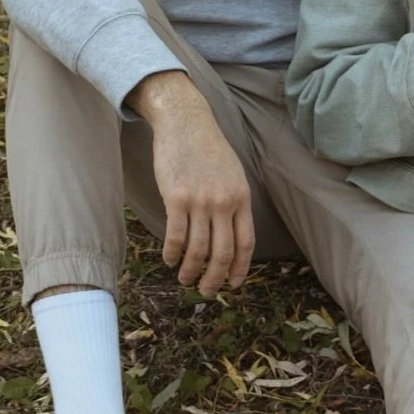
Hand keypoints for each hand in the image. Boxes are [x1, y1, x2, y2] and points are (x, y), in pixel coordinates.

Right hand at [128, 71, 254, 294]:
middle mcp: (224, 203)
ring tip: (184, 279)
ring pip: (198, 249)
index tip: (233, 284)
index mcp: (241, 198)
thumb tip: (231, 233)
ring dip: (191, 270)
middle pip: (222, 252)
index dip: (239, 267)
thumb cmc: (208, 149)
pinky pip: (176, 236)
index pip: (245, 242)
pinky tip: (169, 259)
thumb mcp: (233, 173)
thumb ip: (234, 202)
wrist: (185, 123)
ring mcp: (200, 201)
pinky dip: (172, 253)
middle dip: (214, 278)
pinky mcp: (176, 198)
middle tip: (207, 291)